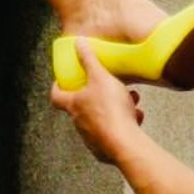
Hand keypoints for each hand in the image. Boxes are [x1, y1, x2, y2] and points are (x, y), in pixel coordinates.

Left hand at [50, 39, 145, 163]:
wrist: (126, 144)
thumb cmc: (111, 110)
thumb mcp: (101, 77)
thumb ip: (89, 59)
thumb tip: (78, 43)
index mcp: (74, 105)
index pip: (56, 97)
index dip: (57, 87)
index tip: (62, 81)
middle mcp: (80, 124)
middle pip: (83, 107)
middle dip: (97, 95)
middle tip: (108, 87)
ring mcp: (93, 139)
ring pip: (101, 118)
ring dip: (114, 108)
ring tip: (130, 100)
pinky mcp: (107, 150)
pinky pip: (114, 132)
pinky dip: (123, 123)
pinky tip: (136, 117)